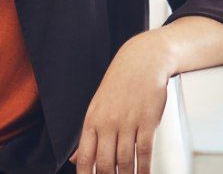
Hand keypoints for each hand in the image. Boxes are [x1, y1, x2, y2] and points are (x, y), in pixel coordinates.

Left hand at [69, 32, 172, 172]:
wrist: (143, 60)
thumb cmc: (120, 83)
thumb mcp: (97, 106)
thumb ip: (88, 134)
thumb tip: (74, 160)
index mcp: (92, 120)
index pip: (84, 157)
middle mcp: (108, 122)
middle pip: (105, 164)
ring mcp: (128, 122)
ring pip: (125, 161)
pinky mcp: (147, 120)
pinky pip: (144, 151)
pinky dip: (144, 168)